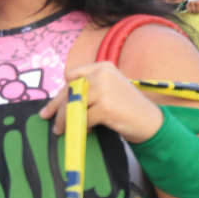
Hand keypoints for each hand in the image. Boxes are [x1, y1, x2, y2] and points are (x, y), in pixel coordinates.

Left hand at [39, 62, 163, 142]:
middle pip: (69, 91)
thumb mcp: (108, 89)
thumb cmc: (127, 107)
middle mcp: (102, 75)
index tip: (54, 104)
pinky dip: (79, 126)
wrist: (151, 122)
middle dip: (56, 106)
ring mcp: (104, 90)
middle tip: (46, 117)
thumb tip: (57, 100)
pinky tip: (85, 130)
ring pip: (72, 105)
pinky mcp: (106, 106)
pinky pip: (82, 118)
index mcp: (103, 67)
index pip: (71, 76)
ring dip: (64, 119)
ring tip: (61, 129)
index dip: (61, 91)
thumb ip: (88, 88)